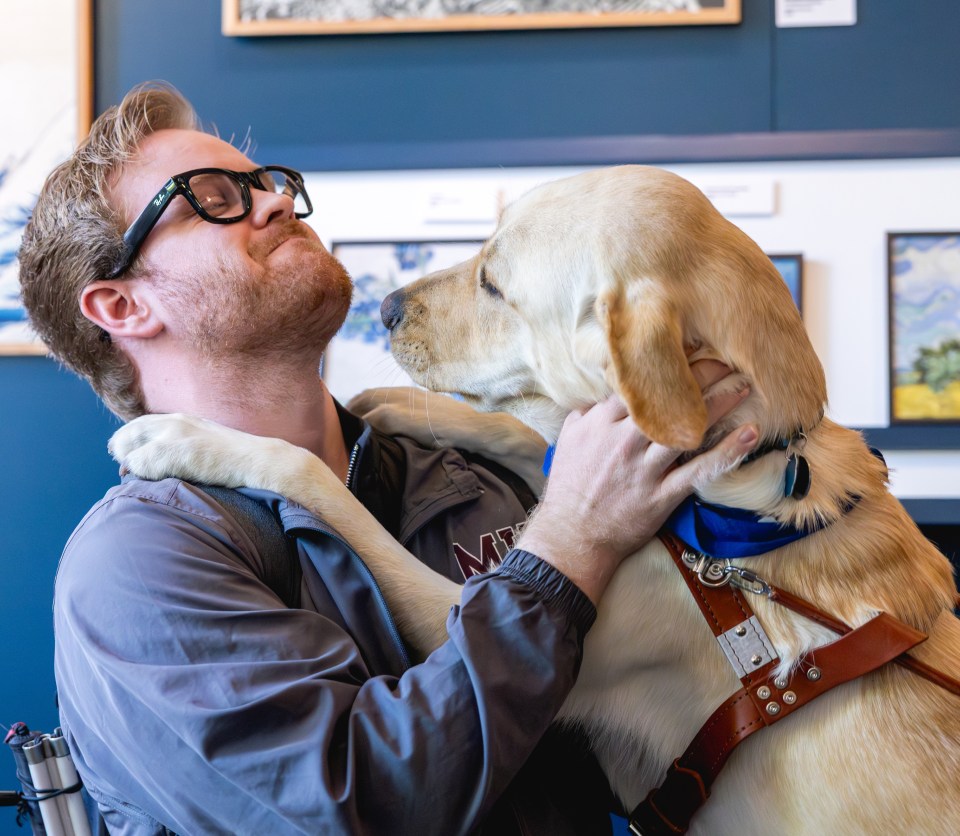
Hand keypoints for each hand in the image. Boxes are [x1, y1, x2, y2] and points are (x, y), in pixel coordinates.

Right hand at [517, 361, 756, 604]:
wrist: (571, 535)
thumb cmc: (569, 487)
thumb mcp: (569, 440)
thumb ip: (587, 413)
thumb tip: (604, 393)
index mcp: (602, 422)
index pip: (639, 383)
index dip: (665, 366)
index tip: (687, 351)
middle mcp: (625, 440)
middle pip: (668, 399)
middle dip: (699, 375)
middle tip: (724, 358)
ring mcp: (645, 468)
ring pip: (687, 428)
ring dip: (720, 404)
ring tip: (743, 385)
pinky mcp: (662, 494)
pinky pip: (700, 470)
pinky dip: (727, 452)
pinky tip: (749, 434)